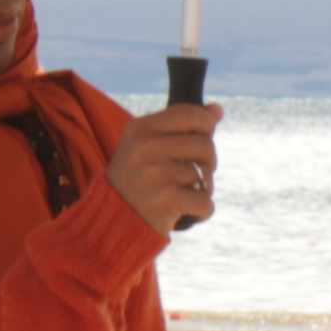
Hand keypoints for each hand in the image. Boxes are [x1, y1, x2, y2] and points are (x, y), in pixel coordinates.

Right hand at [104, 102, 221, 235]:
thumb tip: (218, 109)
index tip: (202, 137)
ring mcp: (155, 174)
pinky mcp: (166, 200)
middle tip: (193, 174)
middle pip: (205, 144)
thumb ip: (181, 126)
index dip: (206, 125)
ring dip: (202, 188)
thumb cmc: (136, 179)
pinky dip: (202, 210)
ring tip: (181, 193)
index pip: (191, 114)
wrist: (112, 220)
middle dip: (208, 161)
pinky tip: (184, 210)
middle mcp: (145, 148)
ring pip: (205, 175)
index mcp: (140, 129)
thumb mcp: (147, 145)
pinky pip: (206, 201)